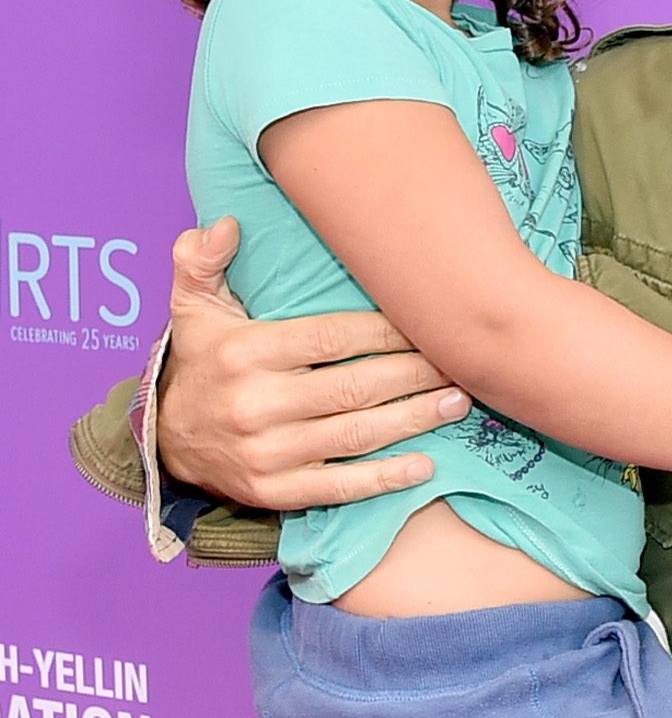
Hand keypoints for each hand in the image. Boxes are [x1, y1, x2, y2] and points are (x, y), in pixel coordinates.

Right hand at [155, 216, 470, 510]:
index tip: (427, 322)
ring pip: (357, 433)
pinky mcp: (276, 492)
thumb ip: (201, 260)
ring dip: (414, 419)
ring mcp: (267, 453)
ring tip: (458, 401)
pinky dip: (385, 478)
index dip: (385, 332)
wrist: (167, 438)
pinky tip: (425, 465)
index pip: (331, 337)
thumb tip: (224, 225)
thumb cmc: (201, 362)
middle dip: (414, 374)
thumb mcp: (192, 306)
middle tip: (459, 362)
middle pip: (354, 386)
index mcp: (245, 353)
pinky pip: (340, 486)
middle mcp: (256, 404)